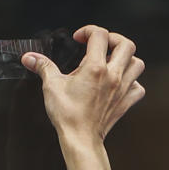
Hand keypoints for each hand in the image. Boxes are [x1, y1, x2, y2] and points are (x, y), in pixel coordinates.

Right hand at [21, 25, 145, 143]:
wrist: (80, 138)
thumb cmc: (67, 114)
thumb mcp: (51, 86)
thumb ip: (43, 67)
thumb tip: (30, 58)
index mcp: (95, 67)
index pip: (99, 35)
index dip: (88, 31)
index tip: (79, 38)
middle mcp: (113, 75)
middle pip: (126, 44)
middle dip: (113, 39)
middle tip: (100, 44)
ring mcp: (122, 88)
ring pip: (137, 63)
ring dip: (126, 58)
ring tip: (112, 61)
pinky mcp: (125, 102)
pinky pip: (138, 87)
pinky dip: (132, 82)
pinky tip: (120, 83)